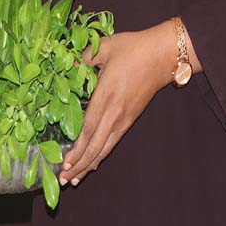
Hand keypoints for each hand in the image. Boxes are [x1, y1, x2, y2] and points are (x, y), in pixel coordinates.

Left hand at [59, 22, 176, 186]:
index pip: (88, 127)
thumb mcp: (105, 46)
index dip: (76, 148)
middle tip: (63, 179)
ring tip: (74, 178)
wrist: (163, 55)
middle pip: (95, 145)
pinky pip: (113, 141)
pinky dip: (101, 155)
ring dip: (89, 164)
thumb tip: (67, 65)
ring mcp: (124, 117)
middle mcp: (115, 111)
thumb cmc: (134, 48)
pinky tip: (93, 162)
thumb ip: (84, 58)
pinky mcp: (131, 118)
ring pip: (104, 148)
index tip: (64, 163)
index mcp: (106, 94)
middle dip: (79, 164)